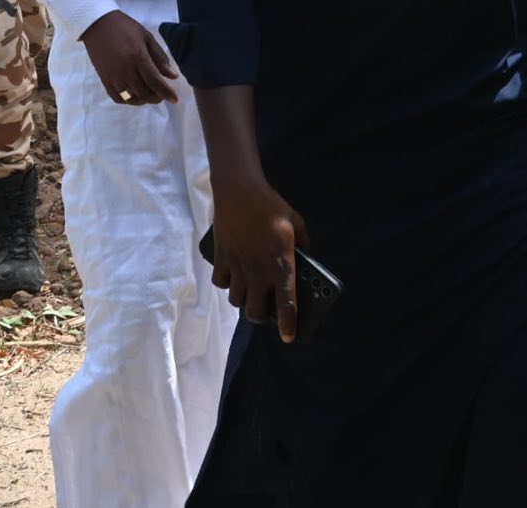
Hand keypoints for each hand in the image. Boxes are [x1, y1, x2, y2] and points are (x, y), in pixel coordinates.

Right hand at [80, 10, 182, 105]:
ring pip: (131, 98)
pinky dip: (128, 100)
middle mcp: (125, 71)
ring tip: (149, 94)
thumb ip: (160, 58)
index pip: (155, 82)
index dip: (166, 93)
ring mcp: (113, 77)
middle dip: (157, 97)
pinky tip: (134, 95)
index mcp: (138, 58)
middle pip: (144, 93)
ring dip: (143, 100)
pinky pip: (118, 98)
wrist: (97, 24)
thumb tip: (173, 76)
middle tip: (162, 94)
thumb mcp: (147, 37)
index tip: (175, 100)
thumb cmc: (125, 28)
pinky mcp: (104, 80)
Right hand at [208, 173, 309, 341]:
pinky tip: (232, 276)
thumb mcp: (296, 223)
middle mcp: (259, 271)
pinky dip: (226, 282)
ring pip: (237, 300)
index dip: (288, 324)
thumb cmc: (271, 206)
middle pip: (256, 313)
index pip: (287, 303)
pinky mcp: (221, 258)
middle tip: (266, 312)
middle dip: (261, 318)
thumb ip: (303, 245)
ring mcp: (238, 266)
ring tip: (250, 292)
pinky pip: (220, 282)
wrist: (239, 190)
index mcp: (281, 264)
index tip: (290, 337)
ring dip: (244, 300)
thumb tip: (305, 257)